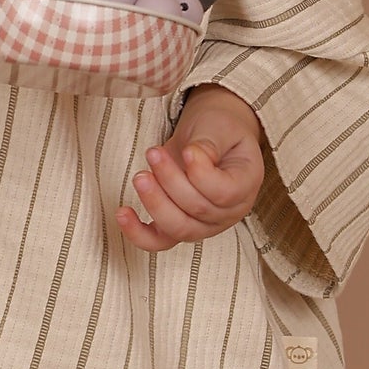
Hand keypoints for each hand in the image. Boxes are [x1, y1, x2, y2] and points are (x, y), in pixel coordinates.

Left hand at [118, 87, 265, 251]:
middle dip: (171, 182)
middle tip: (153, 153)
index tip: (189, 150)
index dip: (202, 175)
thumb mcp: (219, 127)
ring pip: (178, 228)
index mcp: (246, 185)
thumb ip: (209, 143)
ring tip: (140, 176)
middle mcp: (228, 212)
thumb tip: (193, 156)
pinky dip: (138, 233)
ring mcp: (204, 225)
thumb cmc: (218, 129)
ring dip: (155, 203)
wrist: (209, 135)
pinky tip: (122, 213)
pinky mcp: (178, 226)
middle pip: (199, 210)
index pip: (225, 193)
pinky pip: (158, 241)